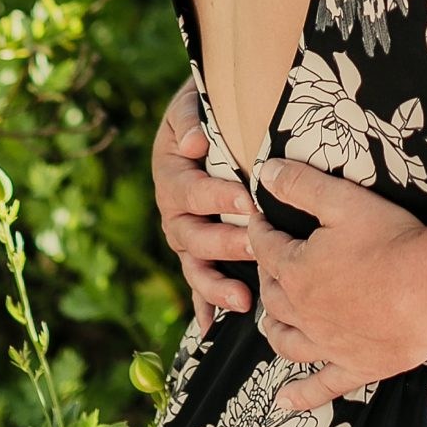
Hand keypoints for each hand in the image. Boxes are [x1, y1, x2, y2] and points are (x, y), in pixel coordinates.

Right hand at [150, 78, 254, 332]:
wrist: (209, 118)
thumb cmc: (206, 108)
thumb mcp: (193, 100)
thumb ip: (189, 116)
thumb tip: (193, 142)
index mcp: (171, 172)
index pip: (191, 190)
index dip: (217, 197)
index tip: (248, 200)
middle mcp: (173, 209)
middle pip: (192, 235)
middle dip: (224, 243)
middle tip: (255, 246)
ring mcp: (185, 234)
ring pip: (194, 264)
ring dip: (215, 284)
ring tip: (243, 298)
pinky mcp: (198, 251)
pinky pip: (197, 281)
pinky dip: (204, 304)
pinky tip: (214, 326)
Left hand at [245, 159, 426, 411]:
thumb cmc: (391, 239)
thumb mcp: (343, 200)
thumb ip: (301, 184)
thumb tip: (265, 171)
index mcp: (296, 271)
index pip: (265, 248)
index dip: (260, 231)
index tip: (259, 221)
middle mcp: (304, 312)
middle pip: (272, 295)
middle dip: (267, 276)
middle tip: (273, 264)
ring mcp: (328, 344)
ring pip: (286, 340)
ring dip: (275, 328)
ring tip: (272, 321)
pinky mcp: (356, 366)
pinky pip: (322, 385)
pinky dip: (301, 395)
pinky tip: (285, 401)